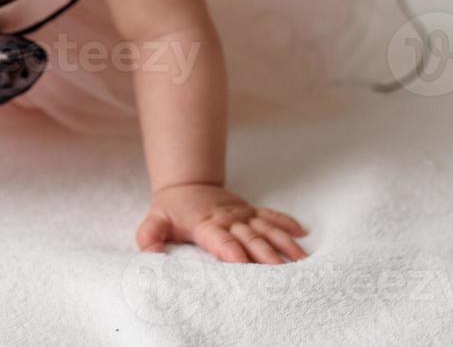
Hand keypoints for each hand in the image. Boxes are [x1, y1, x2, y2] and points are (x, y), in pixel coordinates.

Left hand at [136, 182, 308, 264]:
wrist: (186, 184)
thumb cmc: (170, 210)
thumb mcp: (154, 221)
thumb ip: (149, 235)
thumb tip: (149, 252)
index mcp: (205, 224)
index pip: (219, 239)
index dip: (230, 249)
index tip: (242, 262)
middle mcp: (228, 219)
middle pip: (249, 237)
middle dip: (266, 253)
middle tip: (282, 269)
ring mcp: (242, 214)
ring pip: (266, 228)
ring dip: (283, 242)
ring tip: (300, 258)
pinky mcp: (251, 211)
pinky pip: (272, 215)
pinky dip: (287, 223)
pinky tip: (302, 234)